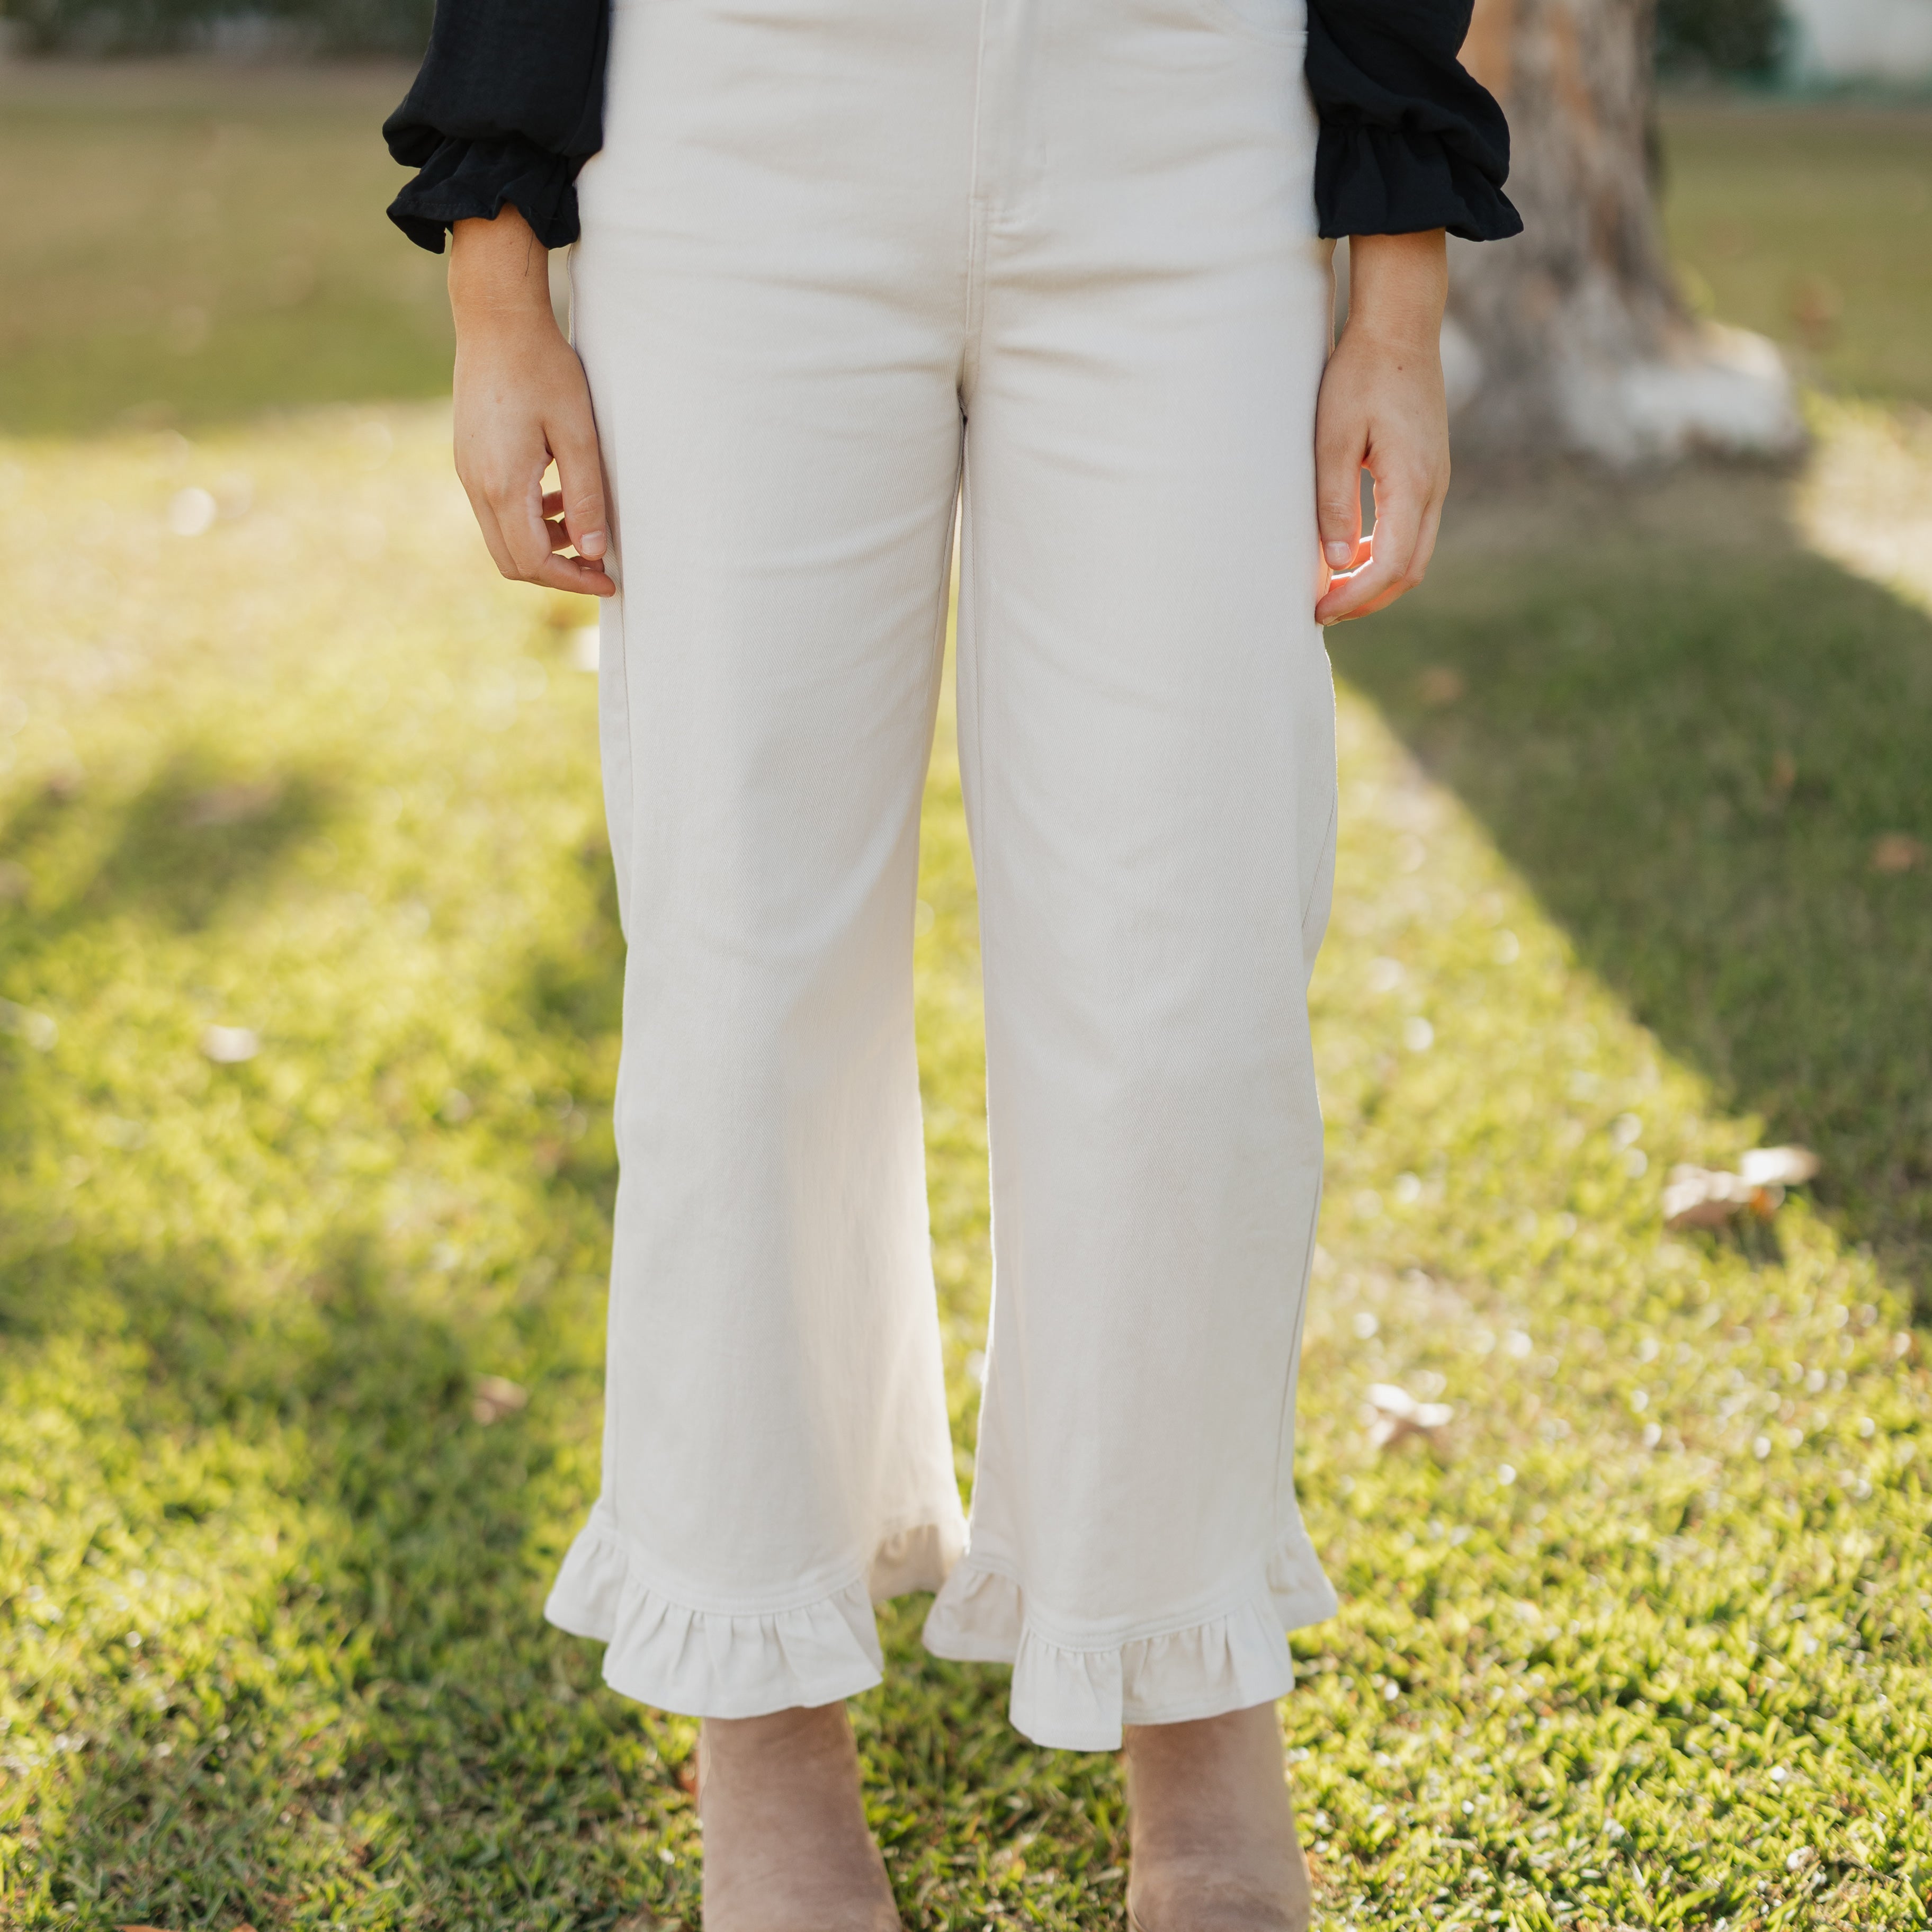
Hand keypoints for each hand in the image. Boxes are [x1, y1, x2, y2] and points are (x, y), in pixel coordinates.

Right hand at [449, 206, 614, 596]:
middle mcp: (475, 485)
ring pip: (502, 539)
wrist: (495, 319)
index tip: (609, 580)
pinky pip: (496, 511)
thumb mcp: (578, 433)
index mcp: (503, 483)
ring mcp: (466, 472)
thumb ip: (586, 496)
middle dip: (556, 573)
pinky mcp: (468, 459)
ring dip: (544, 545)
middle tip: (597, 565)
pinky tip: (558, 496)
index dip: (573, 580)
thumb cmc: (542, 368)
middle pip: (512, 561)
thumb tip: (593, 553)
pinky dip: (529, 520)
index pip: (534, 561)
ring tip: (583, 524)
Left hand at [1313, 229, 1449, 626]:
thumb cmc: (1359, 375)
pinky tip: (1348, 550)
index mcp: (1412, 483)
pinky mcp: (1429, 472)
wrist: (1400, 327)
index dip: (1354, 598)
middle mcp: (1433, 488)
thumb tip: (1335, 565)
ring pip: (1413, 555)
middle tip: (1321, 611)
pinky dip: (1382, 552)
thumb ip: (1335, 502)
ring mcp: (1437, 481)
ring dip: (1374, 579)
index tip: (1317, 611)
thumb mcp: (1333, 437)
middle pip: (1408, 571)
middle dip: (1366, 599)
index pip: (1389, 566)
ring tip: (1330, 588)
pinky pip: (1412, 530)